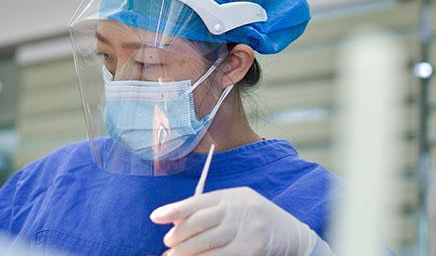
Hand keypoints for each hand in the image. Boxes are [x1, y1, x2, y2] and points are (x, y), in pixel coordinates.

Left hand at [150, 187, 318, 255]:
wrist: (290, 232)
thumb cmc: (254, 217)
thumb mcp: (234, 206)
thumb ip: (209, 210)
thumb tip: (178, 222)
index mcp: (230, 195)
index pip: (197, 201)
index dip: (175, 209)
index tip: (155, 216)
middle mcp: (238, 209)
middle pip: (200, 222)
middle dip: (179, 234)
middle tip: (166, 244)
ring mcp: (246, 230)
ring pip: (207, 242)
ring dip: (186, 252)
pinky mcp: (251, 249)